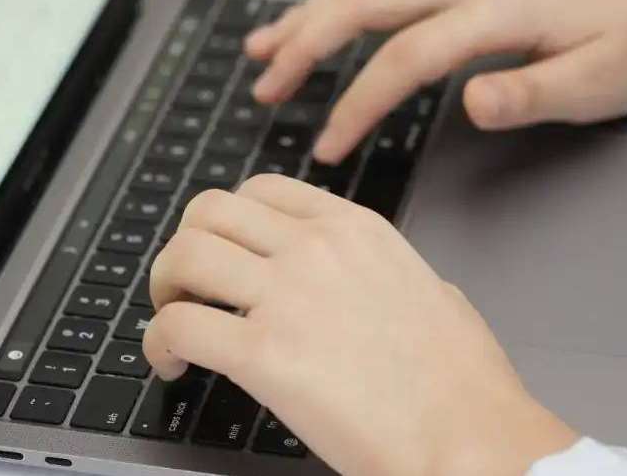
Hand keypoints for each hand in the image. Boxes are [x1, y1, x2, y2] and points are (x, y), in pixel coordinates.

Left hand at [143, 175, 577, 475]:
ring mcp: (286, 295)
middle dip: (186, 247)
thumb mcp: (434, 294)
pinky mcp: (262, 353)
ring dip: (164, 289)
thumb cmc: (464, 383)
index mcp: (355, 229)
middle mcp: (315, 248)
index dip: (227, 220)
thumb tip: (375, 286)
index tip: (223, 251)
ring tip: (172, 324)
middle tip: (187, 287)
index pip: (263, 190)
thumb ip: (390, 275)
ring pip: (184, 256)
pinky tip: (172, 366)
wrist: (469, 436)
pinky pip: (177, 325)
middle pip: (209, 211)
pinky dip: (157, 344)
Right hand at [245, 0, 626, 163]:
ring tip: (260, 53)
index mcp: (504, 5)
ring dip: (309, 15)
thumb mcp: (601, 83)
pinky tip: (309, 24)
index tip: (329, 147)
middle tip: (263, 88)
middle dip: (307, 41)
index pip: (410, 53)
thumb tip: (469, 104)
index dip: (361, 102)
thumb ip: (533, 92)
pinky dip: (335, 2)